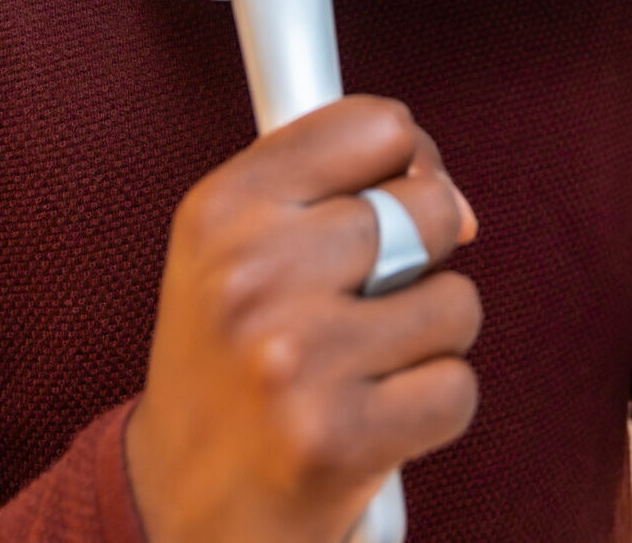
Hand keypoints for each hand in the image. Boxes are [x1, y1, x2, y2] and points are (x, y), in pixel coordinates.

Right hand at [125, 95, 480, 542]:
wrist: (173, 507)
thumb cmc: (228, 360)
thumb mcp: (237, 243)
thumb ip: (336, 185)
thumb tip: (458, 202)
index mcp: (225, 207)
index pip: (378, 125)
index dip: (408, 160)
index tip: (396, 196)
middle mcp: (252, 273)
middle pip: (431, 207)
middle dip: (423, 254)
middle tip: (368, 300)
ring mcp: (294, 357)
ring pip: (456, 301)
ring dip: (430, 337)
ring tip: (366, 364)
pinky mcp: (336, 438)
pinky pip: (457, 387)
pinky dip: (435, 407)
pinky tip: (378, 416)